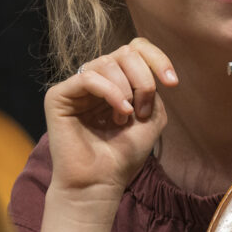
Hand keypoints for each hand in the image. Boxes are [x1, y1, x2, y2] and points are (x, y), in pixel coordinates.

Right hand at [43, 37, 174, 199]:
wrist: (100, 182)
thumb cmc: (123, 155)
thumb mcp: (152, 117)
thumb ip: (153, 87)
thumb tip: (147, 68)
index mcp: (117, 82)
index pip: (136, 50)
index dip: (157, 59)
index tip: (172, 82)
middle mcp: (96, 80)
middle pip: (125, 52)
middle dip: (143, 79)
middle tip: (144, 110)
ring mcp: (76, 87)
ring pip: (107, 62)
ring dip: (127, 90)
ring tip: (126, 118)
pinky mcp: (58, 96)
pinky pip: (88, 77)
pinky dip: (110, 92)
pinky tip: (120, 112)